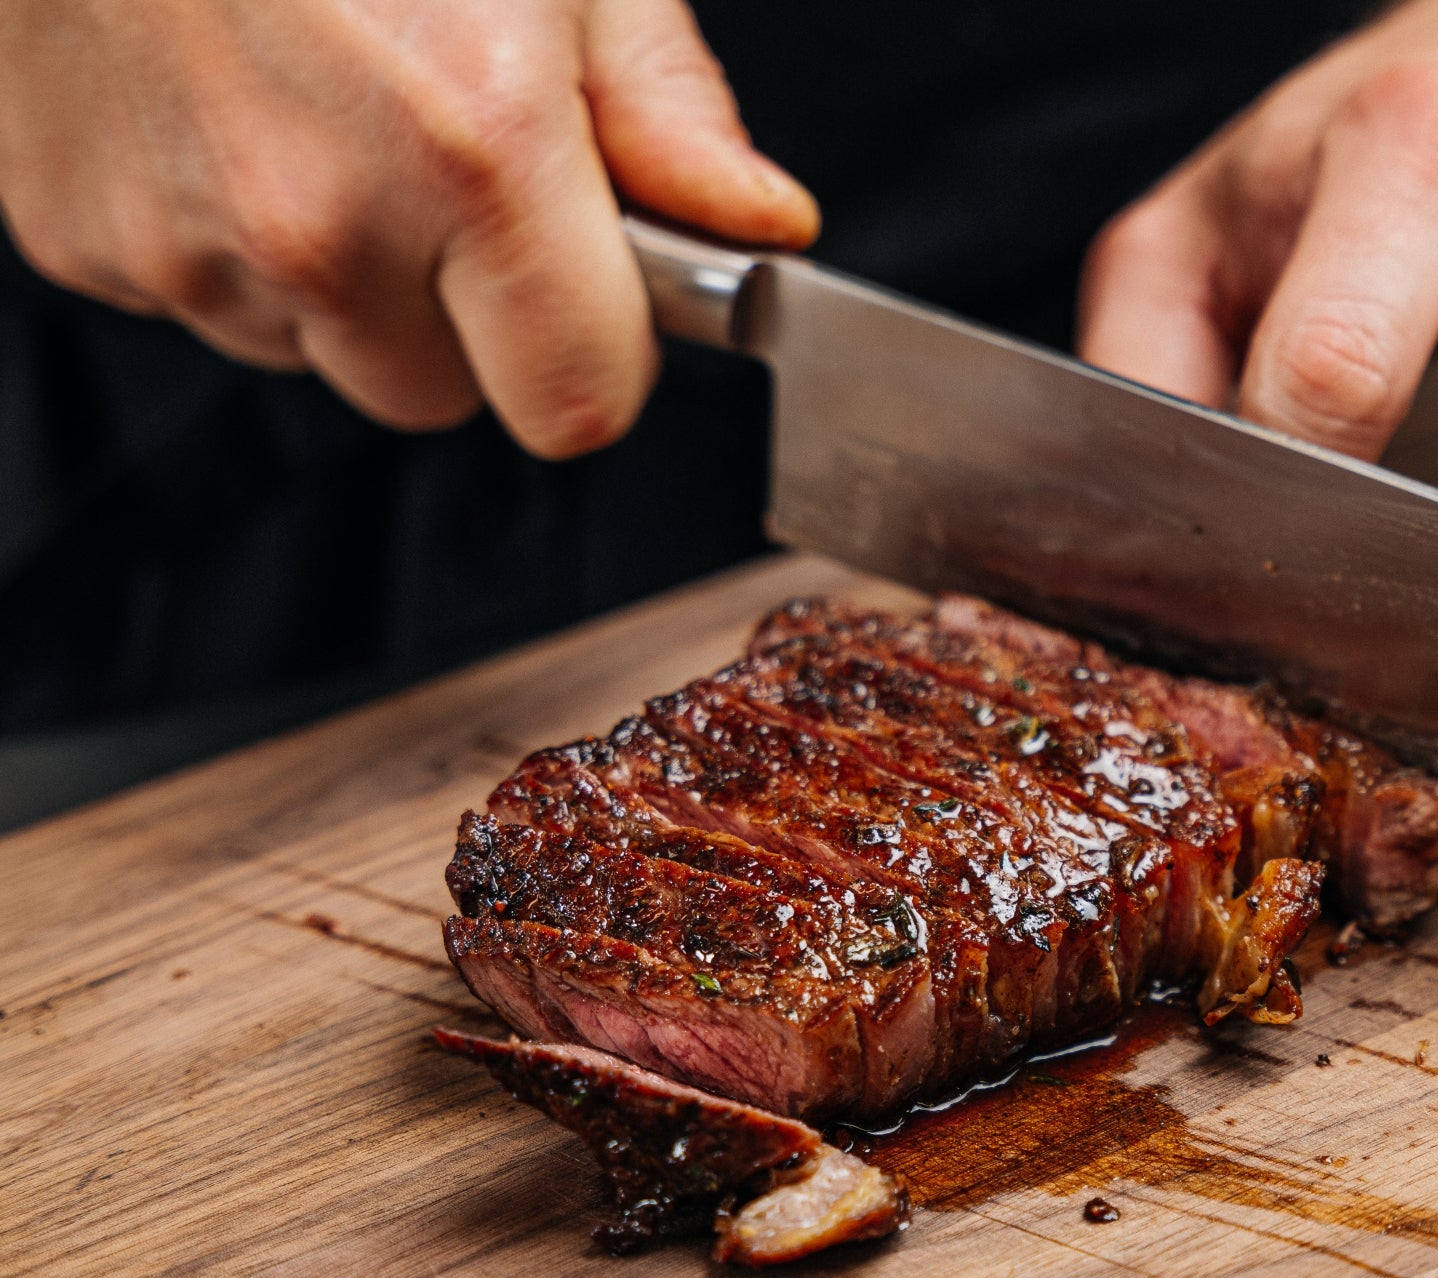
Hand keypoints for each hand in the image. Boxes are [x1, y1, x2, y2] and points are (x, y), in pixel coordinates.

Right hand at [0, 0, 815, 456]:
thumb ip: (669, 111)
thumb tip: (760, 228)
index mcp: (474, 151)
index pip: (577, 407)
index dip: (598, 356)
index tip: (591, 292)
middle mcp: (321, 219)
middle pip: (441, 396)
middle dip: (464, 315)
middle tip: (438, 166)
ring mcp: (184, 237)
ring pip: (318, 353)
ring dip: (341, 277)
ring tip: (320, 110)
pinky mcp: (76, 233)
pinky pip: (202, 300)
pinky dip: (225, 238)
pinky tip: (224, 110)